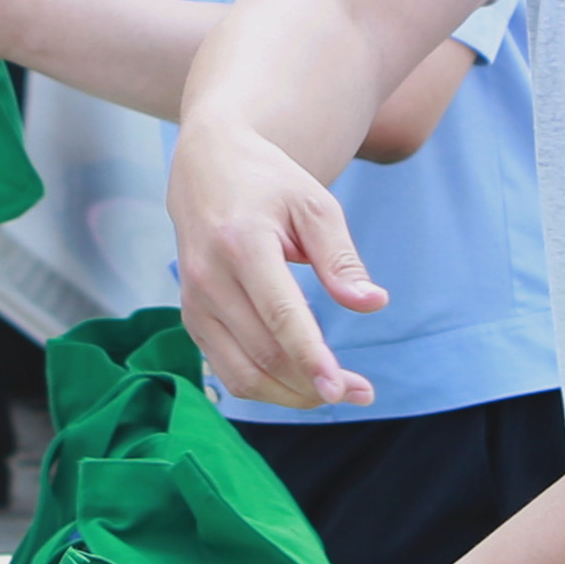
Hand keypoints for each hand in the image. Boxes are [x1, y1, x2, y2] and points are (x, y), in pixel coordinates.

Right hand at [166, 116, 378, 408]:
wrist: (205, 168)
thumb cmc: (268, 184)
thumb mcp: (314, 205)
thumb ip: (340, 259)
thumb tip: (373, 304)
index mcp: (242, 244)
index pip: (280, 315)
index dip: (311, 358)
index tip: (342, 390)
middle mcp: (209, 278)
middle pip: (264, 353)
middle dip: (314, 383)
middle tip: (361, 392)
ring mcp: (194, 302)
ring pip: (242, 374)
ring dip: (291, 395)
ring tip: (334, 392)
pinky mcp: (191, 318)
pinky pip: (227, 371)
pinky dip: (266, 387)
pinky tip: (299, 382)